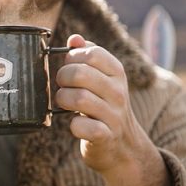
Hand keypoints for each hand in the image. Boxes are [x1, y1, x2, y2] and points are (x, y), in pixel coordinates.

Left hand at [55, 33, 172, 185]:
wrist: (122, 147)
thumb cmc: (104, 106)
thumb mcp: (101, 79)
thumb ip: (87, 57)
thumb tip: (75, 38)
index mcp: (117, 73)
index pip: (92, 53)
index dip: (72, 57)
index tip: (69, 67)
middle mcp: (118, 92)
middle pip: (80, 74)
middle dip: (62, 79)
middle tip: (62, 86)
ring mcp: (114, 115)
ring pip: (78, 98)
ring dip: (63, 100)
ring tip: (64, 104)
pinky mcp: (105, 137)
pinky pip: (81, 126)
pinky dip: (72, 126)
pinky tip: (75, 124)